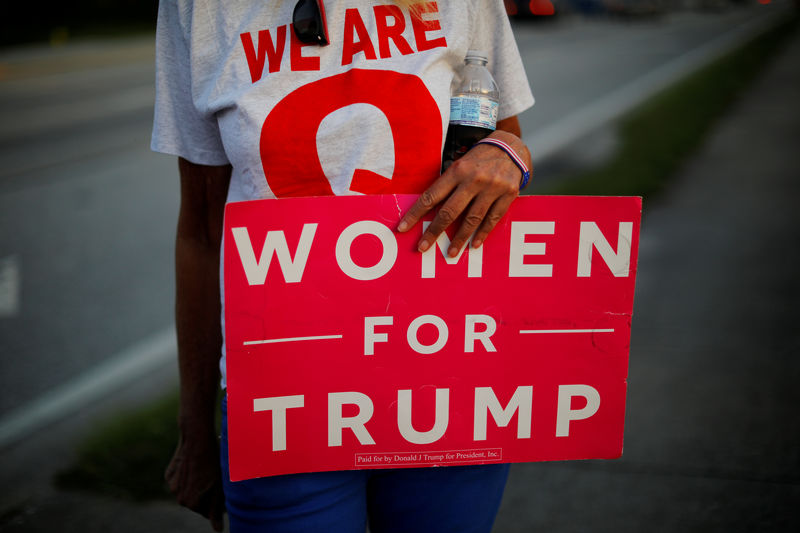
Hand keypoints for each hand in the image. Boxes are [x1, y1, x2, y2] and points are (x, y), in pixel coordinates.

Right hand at [165, 432, 224, 531]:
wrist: (197, 440)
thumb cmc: (213, 462)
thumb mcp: (220, 486)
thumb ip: (217, 510)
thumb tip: (218, 530)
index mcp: (193, 504)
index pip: (208, 512)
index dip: (218, 501)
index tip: (223, 489)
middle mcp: (180, 499)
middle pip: (197, 502)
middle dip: (206, 494)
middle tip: (215, 477)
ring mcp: (172, 487)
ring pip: (188, 491)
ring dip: (196, 485)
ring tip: (206, 469)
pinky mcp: (169, 475)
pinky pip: (180, 480)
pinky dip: (188, 476)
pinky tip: (195, 465)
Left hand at [397, 129, 530, 255]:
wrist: (511, 147)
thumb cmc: (479, 158)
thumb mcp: (460, 165)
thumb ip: (447, 184)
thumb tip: (427, 209)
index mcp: (457, 170)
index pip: (431, 196)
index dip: (416, 213)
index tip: (403, 228)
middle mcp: (474, 180)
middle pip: (450, 211)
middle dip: (434, 232)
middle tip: (422, 248)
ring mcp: (492, 188)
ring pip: (472, 219)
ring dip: (460, 239)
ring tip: (451, 253)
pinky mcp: (508, 194)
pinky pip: (493, 218)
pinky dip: (483, 233)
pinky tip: (474, 244)